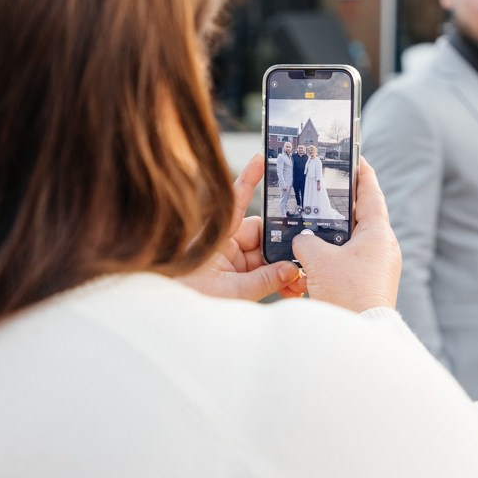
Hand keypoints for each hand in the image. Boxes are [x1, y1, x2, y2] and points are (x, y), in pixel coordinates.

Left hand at [179, 155, 306, 300]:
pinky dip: (277, 281)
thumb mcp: (229, 292)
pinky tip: (291, 290)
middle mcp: (226, 244)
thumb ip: (263, 281)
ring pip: (267, 257)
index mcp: (217, 237)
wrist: (173, 319)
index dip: (250, 179)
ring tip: (300, 285)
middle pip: (263, 234)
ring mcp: (232, 261)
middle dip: (285, 248)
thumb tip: (291, 269)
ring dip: (284, 270)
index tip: (261, 159)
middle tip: (304, 262)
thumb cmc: (189, 299)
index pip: (236, 201)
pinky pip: (263, 273)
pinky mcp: (237, 276)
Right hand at [292, 157, 400, 311]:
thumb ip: (306, 241)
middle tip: (322, 191)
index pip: (370, 192)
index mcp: (378, 233)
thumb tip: (303, 241)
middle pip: (359, 218)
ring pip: (351, 243)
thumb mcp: (317, 259)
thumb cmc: (346, 293)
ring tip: (309, 229)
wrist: (360, 334)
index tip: (354, 157)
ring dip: (331, 237)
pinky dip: (331, 260)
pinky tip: (311, 263)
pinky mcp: (369, 285)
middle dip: (338, 207)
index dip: (361, 172)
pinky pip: (349, 264)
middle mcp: (383, 248)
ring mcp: (378, 268)